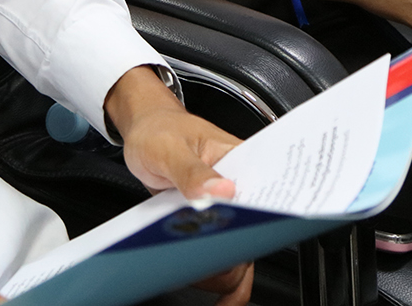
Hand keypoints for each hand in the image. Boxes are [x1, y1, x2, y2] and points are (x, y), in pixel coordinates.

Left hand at [103, 66, 251, 305]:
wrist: (142, 131)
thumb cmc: (159, 130)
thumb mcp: (169, 148)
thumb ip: (192, 170)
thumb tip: (221, 190)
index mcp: (241, 159)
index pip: (268, 190)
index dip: (268, 217)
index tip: (251, 236)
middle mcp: (239, 183)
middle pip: (257, 226)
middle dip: (244, 252)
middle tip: (220, 264)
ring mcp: (226, 204)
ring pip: (242, 244)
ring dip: (229, 267)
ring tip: (207, 277)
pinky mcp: (210, 218)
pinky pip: (221, 248)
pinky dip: (216, 269)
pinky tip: (207, 281)